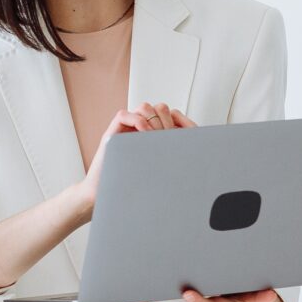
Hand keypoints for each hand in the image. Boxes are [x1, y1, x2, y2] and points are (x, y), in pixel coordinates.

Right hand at [75, 102, 191, 213]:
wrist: (108, 193)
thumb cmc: (133, 183)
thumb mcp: (159, 168)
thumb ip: (171, 157)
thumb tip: (194, 155)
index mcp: (154, 135)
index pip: (170, 115)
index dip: (178, 122)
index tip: (183, 138)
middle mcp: (141, 129)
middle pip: (159, 108)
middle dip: (166, 121)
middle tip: (167, 138)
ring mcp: (127, 129)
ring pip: (144, 107)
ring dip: (153, 120)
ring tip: (155, 137)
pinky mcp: (112, 133)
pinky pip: (124, 115)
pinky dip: (136, 120)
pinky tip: (143, 134)